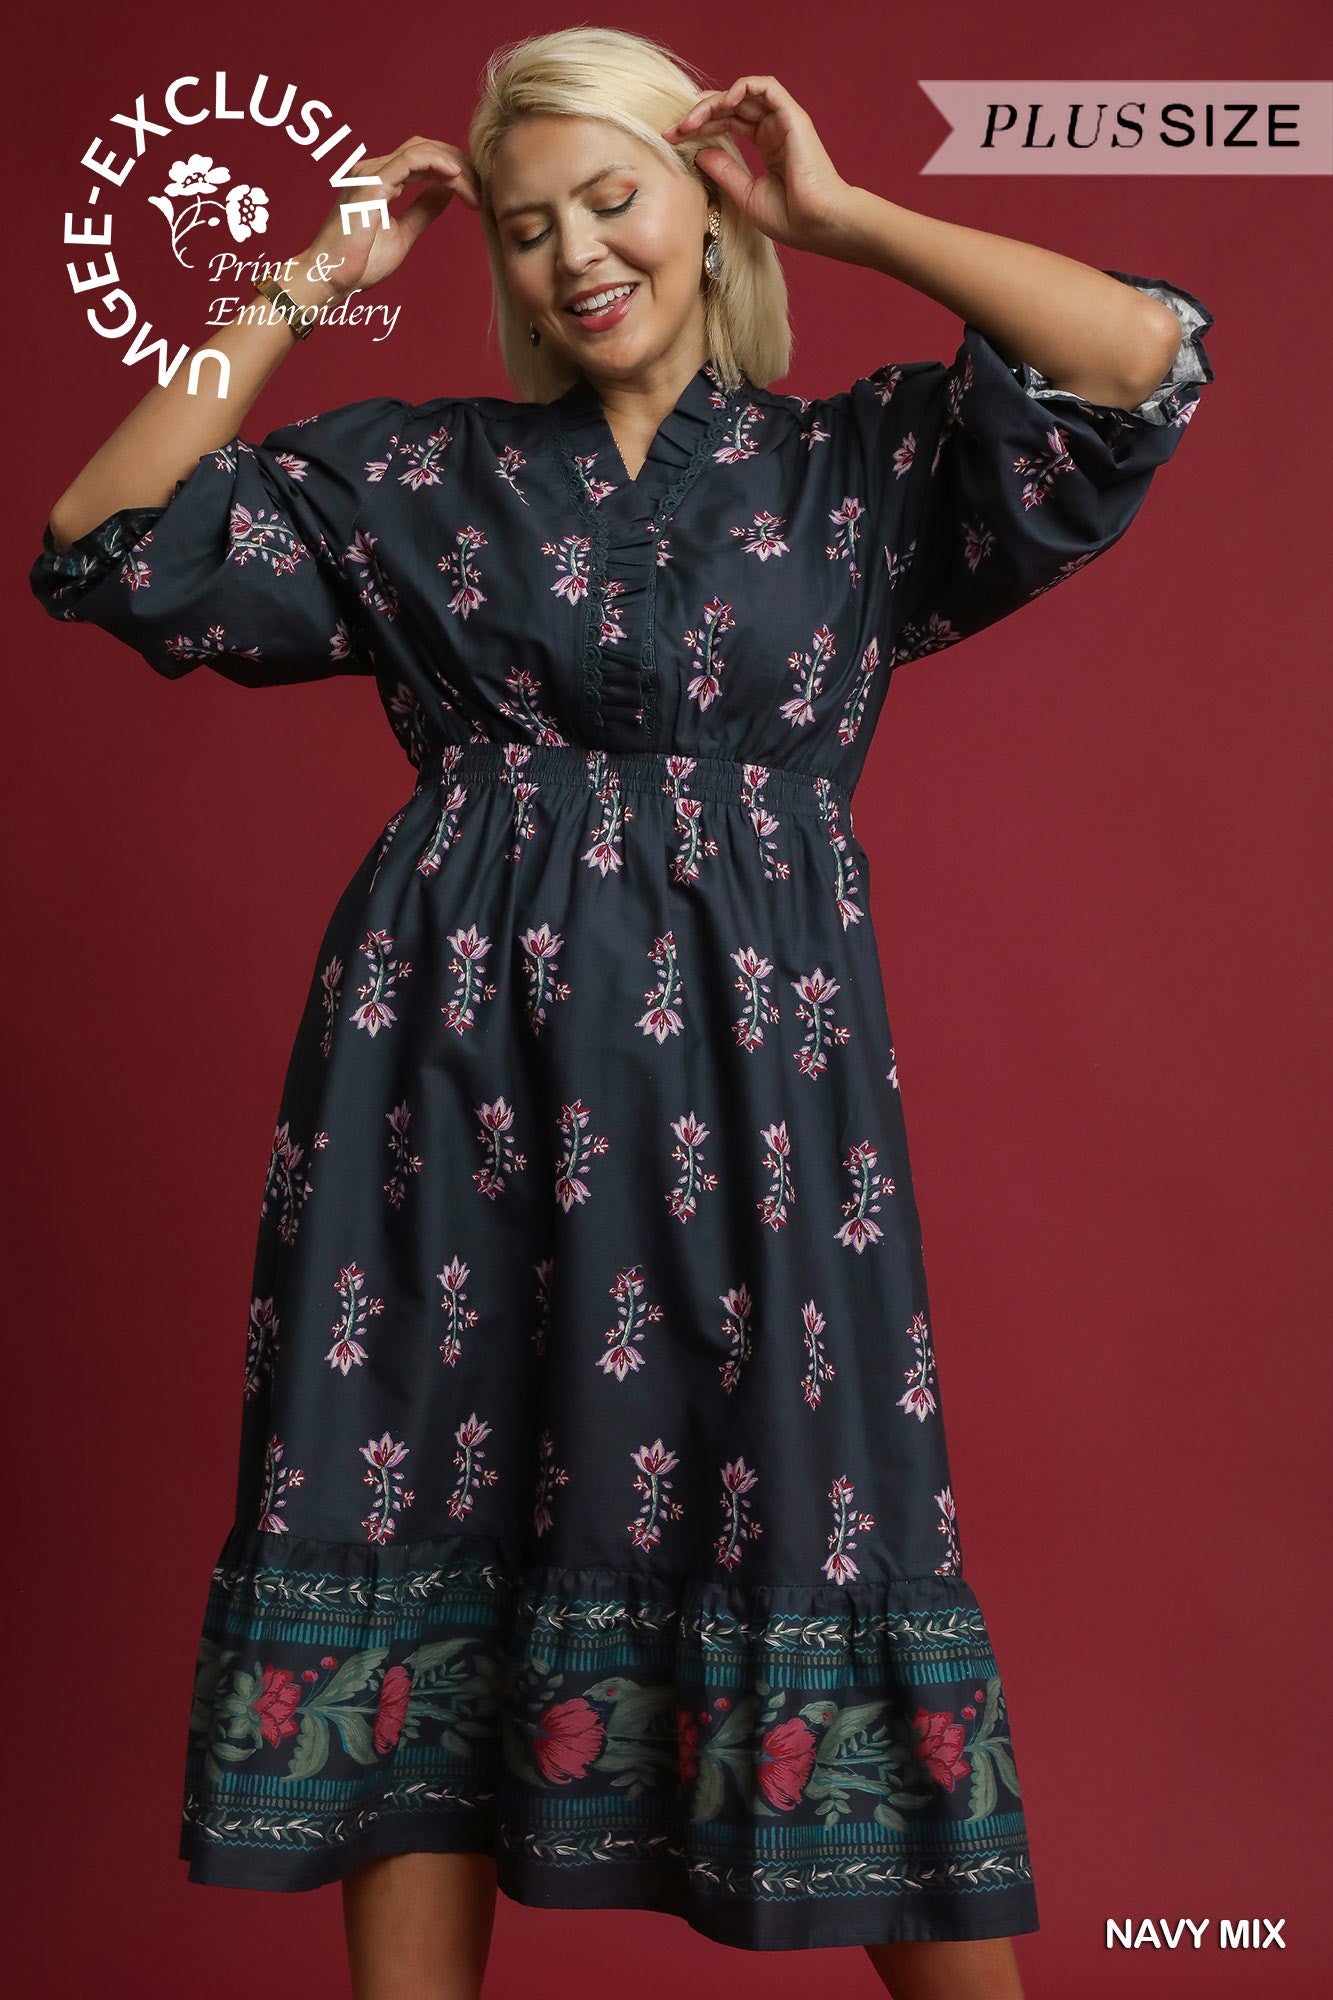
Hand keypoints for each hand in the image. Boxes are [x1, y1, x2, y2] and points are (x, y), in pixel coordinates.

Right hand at [301, 137, 480, 298]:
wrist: (330, 277)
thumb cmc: (359, 262)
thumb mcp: (403, 234)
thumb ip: (423, 210)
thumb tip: (446, 192)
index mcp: (379, 179)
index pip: (422, 160)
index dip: (453, 171)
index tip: (477, 195)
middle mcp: (373, 169)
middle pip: (425, 149)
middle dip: (459, 165)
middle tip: (484, 190)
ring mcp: (370, 173)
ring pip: (421, 151)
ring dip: (454, 167)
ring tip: (475, 190)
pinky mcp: (371, 184)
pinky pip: (410, 161)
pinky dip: (436, 163)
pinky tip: (456, 176)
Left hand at [663, 76, 852, 253]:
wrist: (819, 224)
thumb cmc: (791, 218)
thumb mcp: (746, 195)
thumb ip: (724, 171)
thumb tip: (698, 152)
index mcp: (767, 147)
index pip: (728, 124)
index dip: (700, 127)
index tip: (673, 139)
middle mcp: (774, 130)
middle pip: (731, 107)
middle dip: (700, 113)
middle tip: (675, 128)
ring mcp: (784, 121)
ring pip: (743, 94)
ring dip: (714, 100)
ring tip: (692, 118)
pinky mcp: (792, 116)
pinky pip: (765, 87)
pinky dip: (742, 88)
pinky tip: (722, 103)